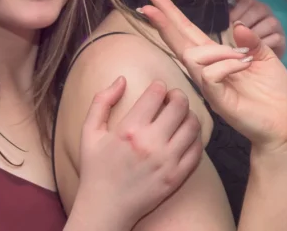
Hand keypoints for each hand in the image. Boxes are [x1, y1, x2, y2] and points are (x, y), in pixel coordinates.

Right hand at [76, 76, 203, 227]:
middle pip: (179, 105)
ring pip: (192, 125)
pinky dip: (195, 138)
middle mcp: (151, 143)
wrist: (105, 208)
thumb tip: (121, 79)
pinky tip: (184, 136)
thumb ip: (102, 101)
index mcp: (129, 129)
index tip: (157, 88)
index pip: (156, 93)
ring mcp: (167, 161)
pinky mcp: (177, 177)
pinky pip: (197, 149)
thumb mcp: (89, 132)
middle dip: (177, 95)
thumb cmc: (95, 168)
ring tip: (179, 116)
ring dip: (188, 115)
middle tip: (172, 98)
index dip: (158, 86)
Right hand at [141, 0, 286, 152]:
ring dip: (218, 50)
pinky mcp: (216, 99)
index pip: (188, 32)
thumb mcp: (266, 57)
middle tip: (147, 3)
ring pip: (193, 56)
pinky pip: (210, 74)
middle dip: (164, 21)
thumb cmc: (273, 93)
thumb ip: (251, 40)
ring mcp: (209, 86)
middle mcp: (207, 69)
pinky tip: (245, 65)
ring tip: (244, 57)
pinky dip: (228, 65)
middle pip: (178, 42)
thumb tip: (236, 25)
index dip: (171, 15)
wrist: (284, 123)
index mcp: (216, 57)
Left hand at [228, 0, 286, 58]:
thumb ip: (233, 4)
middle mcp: (266, 12)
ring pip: (269, 23)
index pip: (248, 0)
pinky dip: (264, 44)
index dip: (237, 10)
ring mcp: (276, 25)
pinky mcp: (282, 39)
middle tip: (234, 34)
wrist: (255, 58)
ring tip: (243, 43)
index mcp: (253, 6)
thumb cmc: (241, 38)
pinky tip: (254, 51)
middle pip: (259, 9)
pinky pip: (276, 38)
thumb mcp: (233, 22)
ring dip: (255, 34)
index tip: (228, 22)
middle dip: (245, 22)